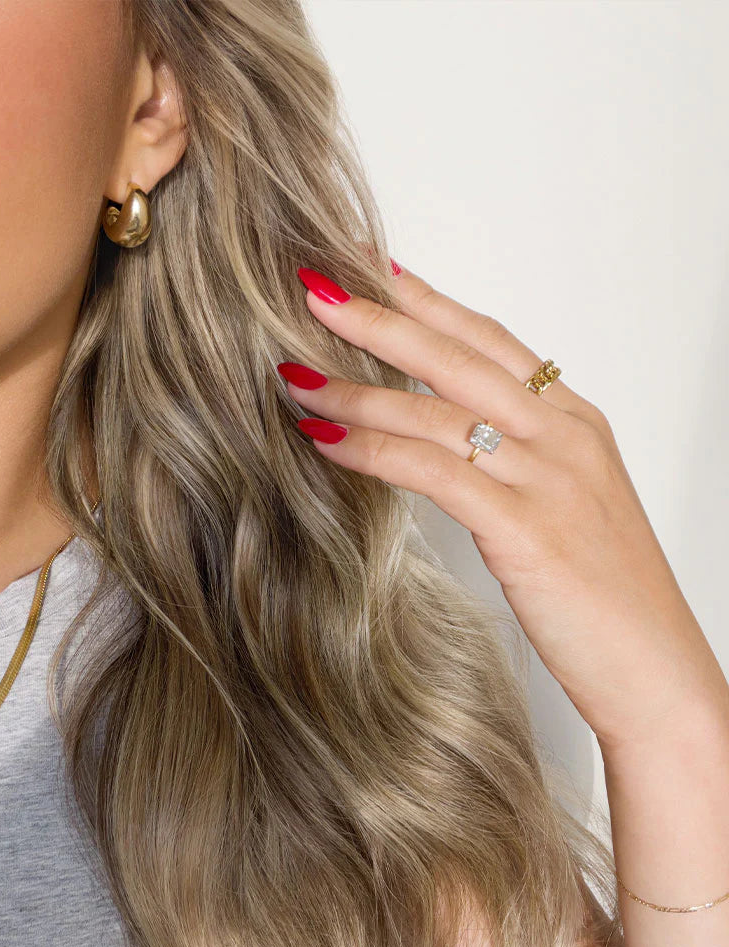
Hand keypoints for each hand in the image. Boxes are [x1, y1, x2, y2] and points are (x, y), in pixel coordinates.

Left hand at [277, 261, 726, 748]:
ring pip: (435, 410)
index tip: (370, 270)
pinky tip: (326, 441)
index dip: (425, 300)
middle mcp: (564, 435)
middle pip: (456, 355)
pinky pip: (434, 471)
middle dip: (378, 318)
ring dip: (356, 390)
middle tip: (313, 289)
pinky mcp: (528, 528)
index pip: (489, 339)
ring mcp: (549, 477)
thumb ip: (515, 462)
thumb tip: (443, 440)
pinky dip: (372, 451)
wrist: (655, 670)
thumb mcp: (566, 505)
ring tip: (296, 376)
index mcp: (575, 421)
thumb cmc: (607, 596)